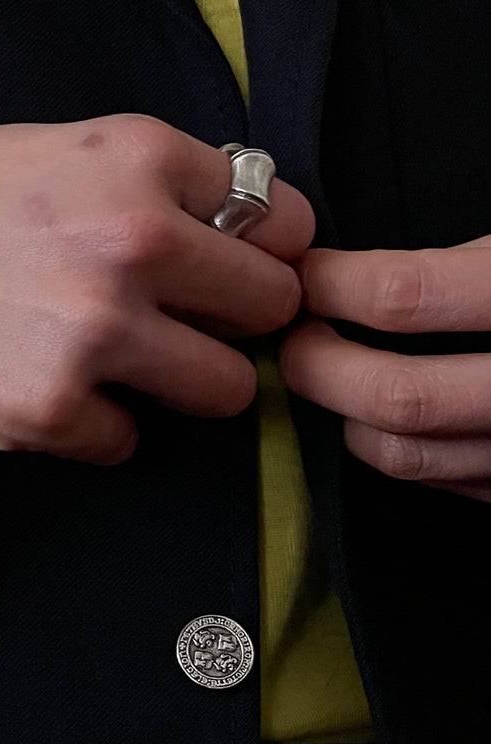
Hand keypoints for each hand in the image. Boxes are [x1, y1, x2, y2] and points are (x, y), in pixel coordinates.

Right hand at [0, 114, 313, 463]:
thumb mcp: (43, 150)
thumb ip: (141, 183)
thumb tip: (236, 234)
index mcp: (133, 156)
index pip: (281, 218)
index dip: (254, 250)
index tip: (219, 270)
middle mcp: (132, 236)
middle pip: (271, 306)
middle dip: (227, 323)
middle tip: (165, 325)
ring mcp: (95, 329)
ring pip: (225, 389)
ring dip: (174, 387)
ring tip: (106, 367)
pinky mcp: (51, 409)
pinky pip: (129, 442)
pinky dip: (90, 430)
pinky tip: (34, 391)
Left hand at [280, 235, 490, 500]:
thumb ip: (450, 263)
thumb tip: (339, 273)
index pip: (400, 296)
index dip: (329, 284)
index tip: (304, 275)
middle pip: (392, 395)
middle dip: (318, 364)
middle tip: (294, 336)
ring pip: (404, 452)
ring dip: (346, 415)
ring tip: (330, 375)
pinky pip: (435, 480)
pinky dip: (392, 446)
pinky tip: (381, 415)